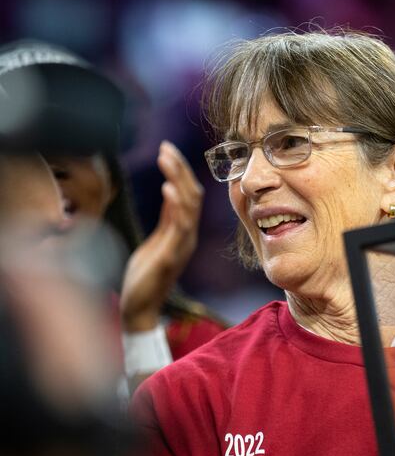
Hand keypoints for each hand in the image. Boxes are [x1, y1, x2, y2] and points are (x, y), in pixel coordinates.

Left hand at [119, 141, 203, 331]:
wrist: (139, 307)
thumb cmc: (146, 275)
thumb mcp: (157, 239)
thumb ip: (167, 218)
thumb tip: (171, 190)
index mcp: (184, 231)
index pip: (190, 194)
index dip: (181, 171)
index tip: (168, 149)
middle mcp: (187, 236)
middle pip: (193, 195)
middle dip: (180, 169)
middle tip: (166, 147)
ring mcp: (181, 246)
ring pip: (189, 207)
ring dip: (178, 180)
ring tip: (166, 159)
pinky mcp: (170, 256)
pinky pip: (179, 227)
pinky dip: (176, 206)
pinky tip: (168, 189)